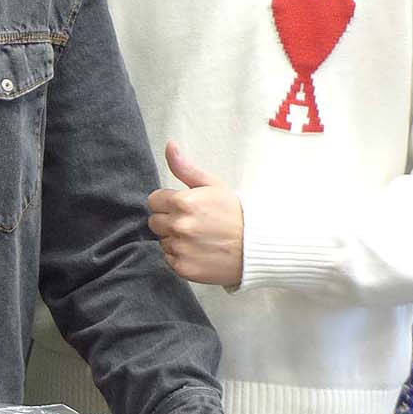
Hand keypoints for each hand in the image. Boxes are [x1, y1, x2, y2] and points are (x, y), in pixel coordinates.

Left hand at [147, 141, 244, 286]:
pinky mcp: (184, 268)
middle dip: (170, 221)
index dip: (168, 203)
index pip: (154, 201)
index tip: (185, 208)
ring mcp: (181, 248)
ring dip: (175, 240)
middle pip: (154, 222)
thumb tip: (169, 145)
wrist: (258, 246)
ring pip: (162, 241)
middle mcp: (179, 226)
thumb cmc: (236, 213)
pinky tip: (200, 252)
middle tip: (194, 223)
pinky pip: (170, 259)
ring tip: (199, 238)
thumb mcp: (213, 185)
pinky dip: (181, 257)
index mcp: (183, 202)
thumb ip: (185, 168)